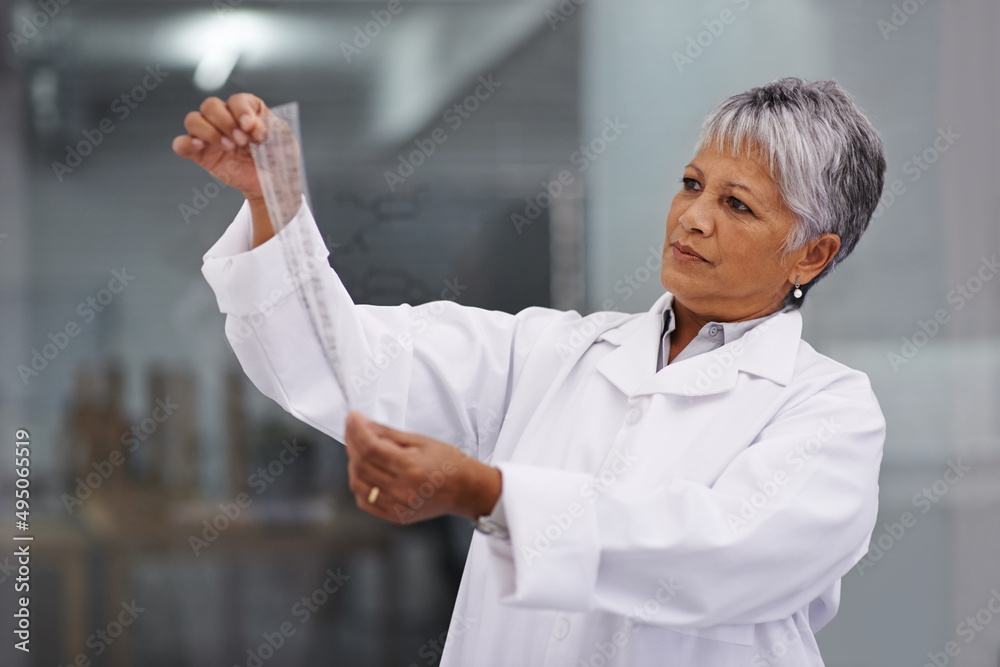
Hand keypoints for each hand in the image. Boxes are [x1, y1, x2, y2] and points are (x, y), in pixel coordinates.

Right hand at [172, 93, 270, 199]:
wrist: (272, 185)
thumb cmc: (278, 159)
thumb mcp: (284, 139)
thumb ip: (269, 126)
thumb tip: (248, 123)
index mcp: (247, 111)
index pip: (236, 100)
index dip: (241, 111)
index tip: (251, 128)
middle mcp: (226, 119)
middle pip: (210, 105)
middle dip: (225, 121)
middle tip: (241, 141)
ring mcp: (211, 136)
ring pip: (193, 120)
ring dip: (209, 132)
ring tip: (229, 147)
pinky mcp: (201, 154)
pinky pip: (181, 144)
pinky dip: (186, 143)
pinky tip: (201, 147)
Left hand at [343, 411, 501, 524]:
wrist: (467, 490)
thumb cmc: (449, 463)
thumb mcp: (421, 441)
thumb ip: (389, 434)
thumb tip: (364, 425)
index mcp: (410, 468)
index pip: (371, 447)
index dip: (357, 430)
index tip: (352, 417)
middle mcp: (401, 490)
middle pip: (361, 465)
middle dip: (352, 443)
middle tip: (352, 429)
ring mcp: (397, 506)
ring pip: (357, 484)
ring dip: (352, 464)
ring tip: (357, 449)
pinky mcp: (395, 516)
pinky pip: (365, 502)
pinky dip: (358, 485)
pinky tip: (363, 472)